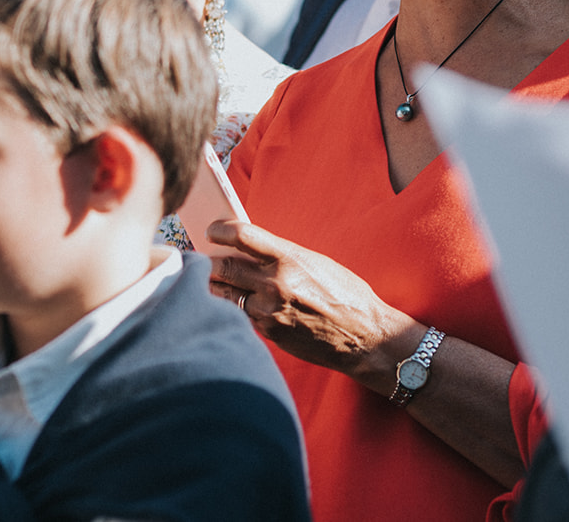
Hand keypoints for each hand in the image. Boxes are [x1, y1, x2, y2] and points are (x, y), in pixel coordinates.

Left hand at [207, 219, 414, 378]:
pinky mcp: (269, 333)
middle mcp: (275, 284)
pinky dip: (234, 306)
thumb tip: (247, 250)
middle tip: (204, 256)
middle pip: (224, 267)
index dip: (220, 230)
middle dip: (210, 261)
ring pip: (225, 294)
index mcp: (289, 258)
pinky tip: (235, 301)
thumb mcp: (315, 263)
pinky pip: (240, 315)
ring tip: (213, 279)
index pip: (242, 236)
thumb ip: (280, 256)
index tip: (212, 230)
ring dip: (216, 286)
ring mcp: (269, 311)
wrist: (364, 338)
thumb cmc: (344, 294)